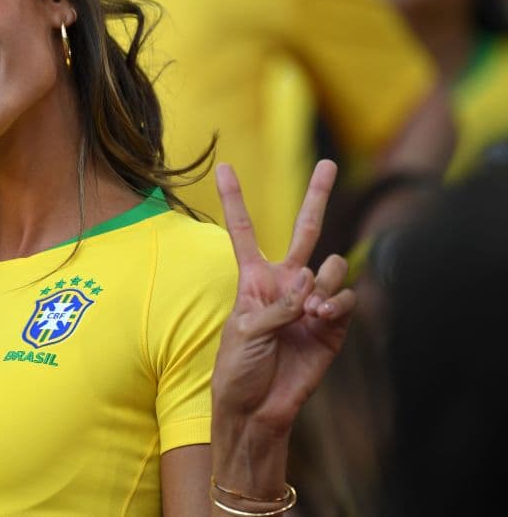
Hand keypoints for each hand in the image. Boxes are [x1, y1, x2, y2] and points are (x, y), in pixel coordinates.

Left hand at [212, 160, 354, 434]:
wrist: (259, 407)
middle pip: (304, 229)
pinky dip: (336, 305)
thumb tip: (312, 287)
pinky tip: (321, 319)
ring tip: (309, 310)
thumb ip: (278, 305)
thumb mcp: (246, 332)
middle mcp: (286, 282)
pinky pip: (344, 298)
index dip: (234, 198)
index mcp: (254, 278)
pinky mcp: (333, 323)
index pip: (243, 230)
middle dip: (317, 196)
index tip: (224, 165)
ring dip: (324, 282)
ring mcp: (312, 299)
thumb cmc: (239, 368)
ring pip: (332, 265)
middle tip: (328, 162)